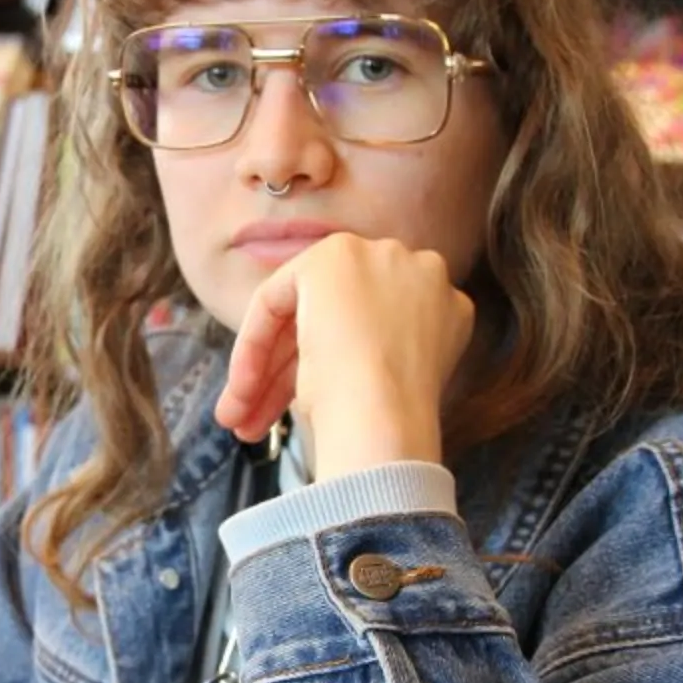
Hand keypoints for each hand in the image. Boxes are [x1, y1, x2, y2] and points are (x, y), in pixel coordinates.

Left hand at [213, 234, 474, 479]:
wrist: (387, 415)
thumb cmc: (388, 420)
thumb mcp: (390, 384)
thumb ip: (370, 357)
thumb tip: (330, 373)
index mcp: (443, 306)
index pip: (369, 335)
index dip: (327, 378)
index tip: (298, 419)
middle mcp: (416, 271)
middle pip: (334, 324)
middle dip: (287, 380)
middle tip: (256, 425)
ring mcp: (378, 257)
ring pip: (303, 317)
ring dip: (265, 372)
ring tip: (238, 423)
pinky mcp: (334, 256)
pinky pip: (278, 299)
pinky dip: (254, 346)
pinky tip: (242, 391)